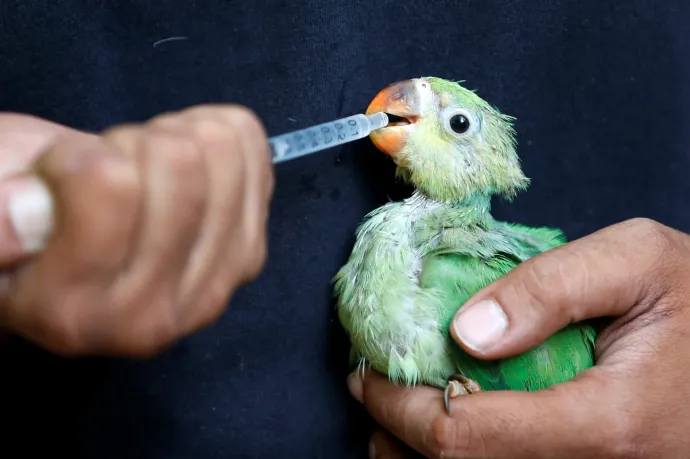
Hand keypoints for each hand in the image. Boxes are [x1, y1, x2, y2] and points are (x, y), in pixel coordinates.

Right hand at [0, 106, 272, 355]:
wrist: (77, 269)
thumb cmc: (24, 239)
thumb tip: (33, 211)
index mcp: (76, 313)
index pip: (111, 185)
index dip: (75, 156)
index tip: (59, 177)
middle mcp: (158, 313)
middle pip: (179, 160)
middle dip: (128, 145)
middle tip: (106, 173)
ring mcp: (218, 283)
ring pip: (221, 148)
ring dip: (170, 137)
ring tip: (140, 170)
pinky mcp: (251, 251)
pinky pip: (249, 144)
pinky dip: (209, 130)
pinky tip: (182, 161)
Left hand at [348, 218, 689, 457]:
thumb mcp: (637, 262)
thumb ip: (549, 289)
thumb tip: (465, 332)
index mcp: (606, 424)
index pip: (463, 436)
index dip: (398, 406)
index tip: (366, 374)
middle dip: (398, 436)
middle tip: (374, 391)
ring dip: (420, 457)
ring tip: (399, 413)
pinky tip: (453, 427)